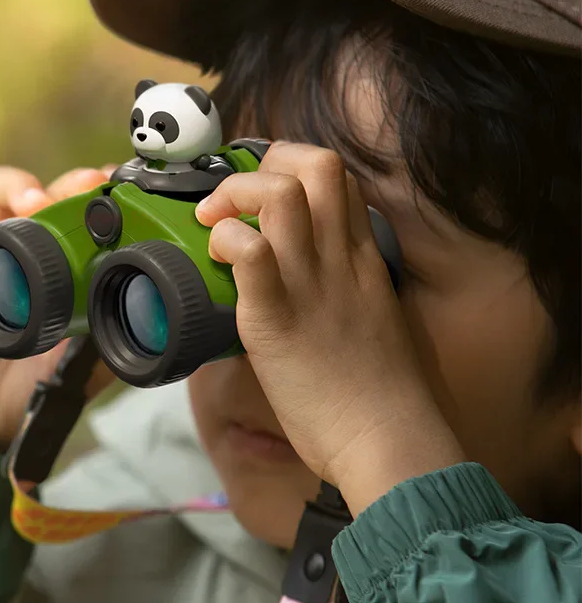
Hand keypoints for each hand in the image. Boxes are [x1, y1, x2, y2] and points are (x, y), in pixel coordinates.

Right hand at [0, 164, 117, 450]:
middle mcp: (25, 246)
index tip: (121, 189)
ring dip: (15, 189)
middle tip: (84, 189)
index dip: (101, 192)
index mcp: (64, 260)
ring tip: (33, 204)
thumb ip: (120, 335)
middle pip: (45, 189)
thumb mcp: (91, 359)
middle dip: (65, 183)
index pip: (81, 208)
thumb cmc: (37, 379)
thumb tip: (164, 323)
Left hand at [195, 142, 465, 514]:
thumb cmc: (378, 390)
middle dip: (266, 163)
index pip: (338, 176)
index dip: (293, 166)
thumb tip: (303, 273)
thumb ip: (343, 283)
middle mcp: (340, 257)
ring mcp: (309, 283)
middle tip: (235, 200)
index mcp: (363, 256)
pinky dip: (227, 241)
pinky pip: (251, 253)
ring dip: (235, 194)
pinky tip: (218, 259)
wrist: (386, 439)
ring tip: (215, 222)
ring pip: (278, 194)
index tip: (263, 191)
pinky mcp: (275, 318)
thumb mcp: (371, 315)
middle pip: (315, 164)